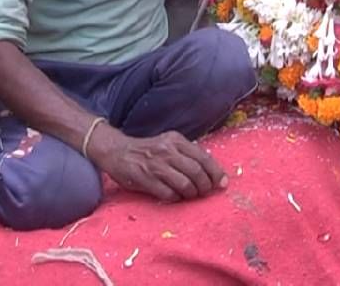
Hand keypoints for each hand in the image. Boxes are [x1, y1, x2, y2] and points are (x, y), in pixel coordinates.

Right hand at [94, 128, 227, 202]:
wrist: (117, 151)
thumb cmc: (147, 150)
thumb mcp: (168, 144)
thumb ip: (187, 154)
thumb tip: (210, 172)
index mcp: (176, 140)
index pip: (204, 157)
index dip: (216, 173)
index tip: (222, 183)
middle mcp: (167, 151)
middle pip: (197, 172)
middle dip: (205, 186)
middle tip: (204, 192)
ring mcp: (156, 165)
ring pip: (185, 184)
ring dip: (191, 194)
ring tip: (190, 195)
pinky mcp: (145, 179)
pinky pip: (168, 194)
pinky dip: (176, 198)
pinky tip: (174, 196)